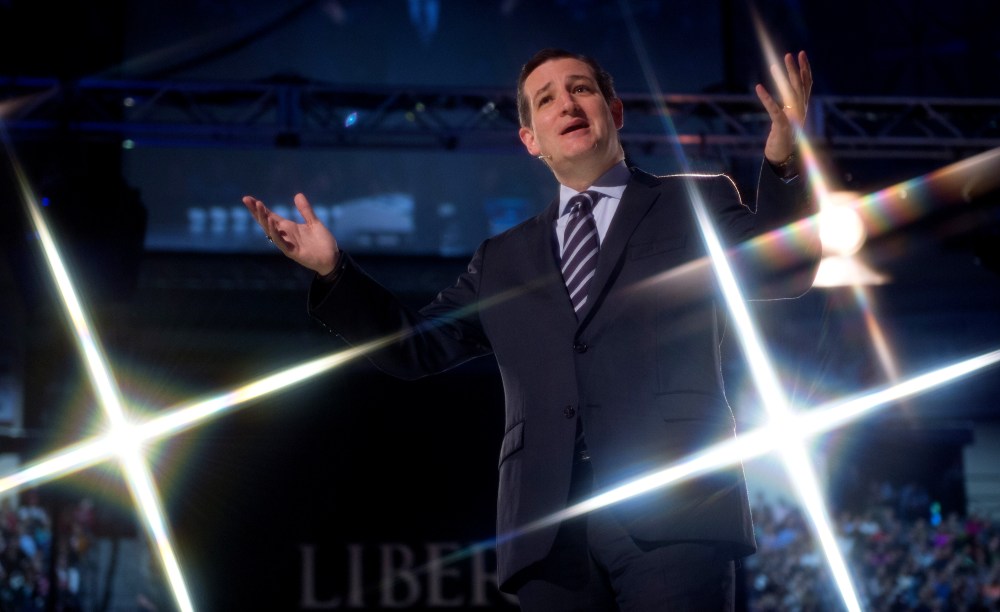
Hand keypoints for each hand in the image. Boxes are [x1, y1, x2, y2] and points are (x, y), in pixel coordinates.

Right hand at [242, 193, 338, 274]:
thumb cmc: (323, 242)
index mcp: (288, 228)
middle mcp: (285, 235)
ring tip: (258, 206)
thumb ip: (305, 210)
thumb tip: (297, 195)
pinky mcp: (292, 252)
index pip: (270, 216)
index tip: (248, 199)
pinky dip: (275, 232)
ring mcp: (287, 243)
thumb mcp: (314, 222)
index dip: (259, 208)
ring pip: (271, 231)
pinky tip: (271, 222)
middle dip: (256, 211)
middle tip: (246, 200)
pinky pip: (280, 242)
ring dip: (264, 219)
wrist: (333, 258)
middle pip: (266, 222)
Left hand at [755, 50, 811, 165]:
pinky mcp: (782, 126)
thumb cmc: (784, 136)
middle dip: (795, 69)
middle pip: (800, 86)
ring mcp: (793, 119)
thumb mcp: (789, 117)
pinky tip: (759, 88)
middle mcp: (800, 111)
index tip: (801, 54)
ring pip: (790, 95)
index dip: (805, 69)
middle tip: (789, 54)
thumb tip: (787, 89)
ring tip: (774, 66)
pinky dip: (767, 98)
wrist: (782, 157)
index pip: (806, 84)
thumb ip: (790, 104)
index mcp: (802, 107)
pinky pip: (774, 110)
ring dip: (782, 79)